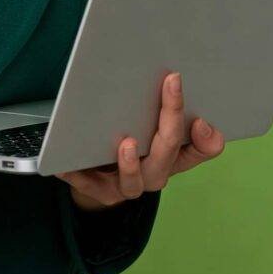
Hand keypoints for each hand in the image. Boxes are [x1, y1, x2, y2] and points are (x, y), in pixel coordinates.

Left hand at [55, 71, 225, 210]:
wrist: (98, 173)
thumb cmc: (131, 138)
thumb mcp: (152, 121)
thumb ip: (167, 106)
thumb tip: (177, 82)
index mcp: (174, 155)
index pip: (200, 148)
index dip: (207, 137)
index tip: (202, 115)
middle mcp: (155, 173)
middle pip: (167, 154)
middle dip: (171, 117)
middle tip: (171, 84)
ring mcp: (127, 185)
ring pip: (133, 181)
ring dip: (131, 164)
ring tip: (127, 144)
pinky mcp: (100, 191)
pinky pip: (88, 184)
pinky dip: (77, 173)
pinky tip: (65, 163)